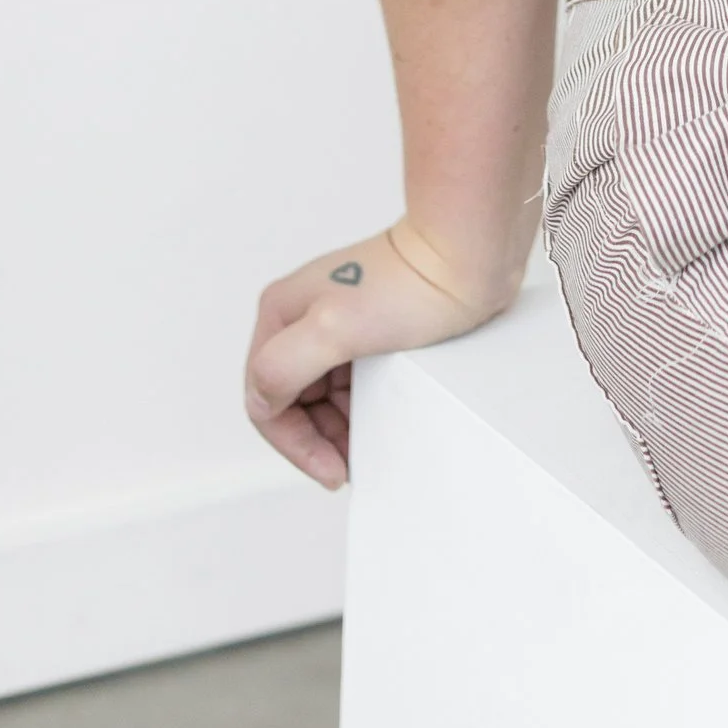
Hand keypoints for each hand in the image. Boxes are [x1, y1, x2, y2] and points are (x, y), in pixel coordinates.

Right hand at [245, 214, 530, 487]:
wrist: (465, 256)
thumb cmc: (410, 284)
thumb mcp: (332, 330)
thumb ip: (281, 367)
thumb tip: (263, 399)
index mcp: (281, 312)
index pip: (264, 399)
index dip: (294, 443)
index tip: (332, 470)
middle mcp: (301, 316)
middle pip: (290, 400)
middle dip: (317, 438)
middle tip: (351, 464)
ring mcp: (335, 321)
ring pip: (320, 395)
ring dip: (339, 425)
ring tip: (368, 442)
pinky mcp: (367, 328)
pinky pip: (349, 382)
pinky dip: (360, 406)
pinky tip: (381, 415)